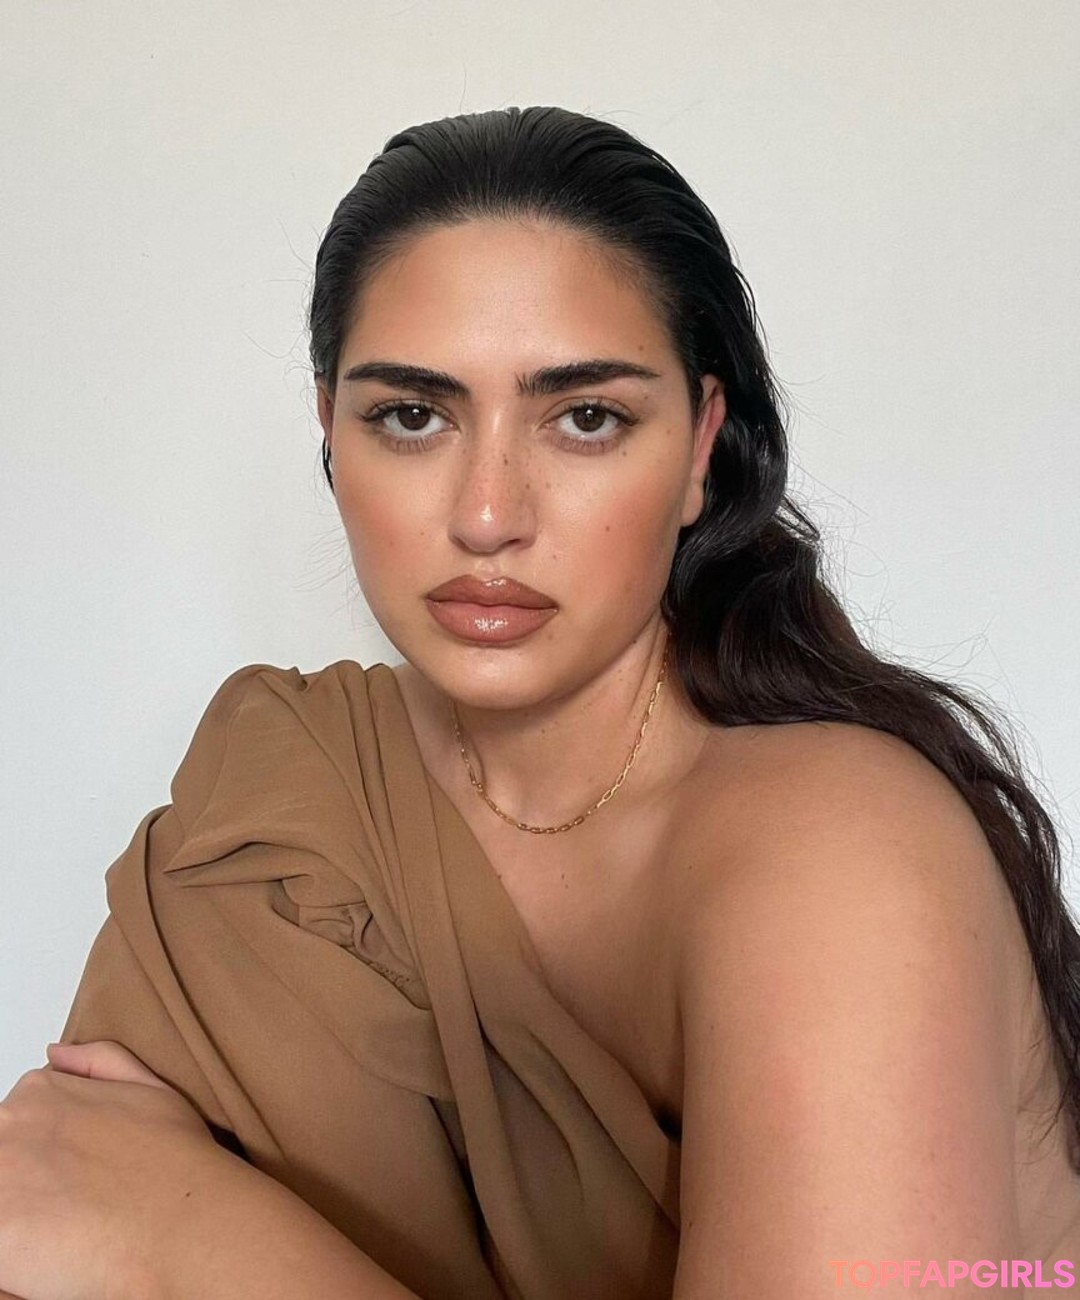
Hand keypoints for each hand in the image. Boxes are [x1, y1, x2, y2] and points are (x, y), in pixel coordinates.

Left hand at [0, 1040, 223, 1299]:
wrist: (181, 1223)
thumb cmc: (173, 1161)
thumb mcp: (149, 1088)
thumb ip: (99, 1060)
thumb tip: (56, 1053)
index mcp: (38, 1092)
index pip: (16, 1126)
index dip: (47, 1157)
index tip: (76, 1178)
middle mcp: (8, 1126)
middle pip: (4, 1159)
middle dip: (30, 1184)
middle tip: (73, 1207)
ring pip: (2, 1198)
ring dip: (23, 1216)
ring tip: (67, 1231)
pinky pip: (0, 1252)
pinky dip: (18, 1256)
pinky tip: (55, 1253)